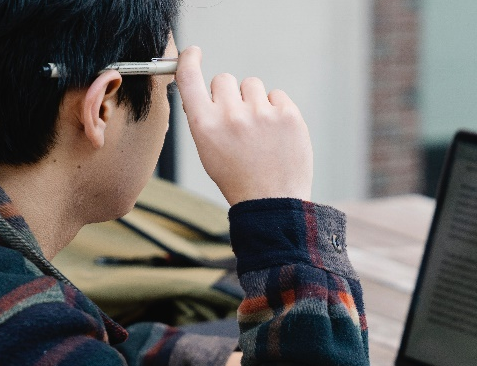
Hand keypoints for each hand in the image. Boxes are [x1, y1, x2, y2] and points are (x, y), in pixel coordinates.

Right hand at [175, 46, 312, 204]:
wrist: (272, 203)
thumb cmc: (238, 178)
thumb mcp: (208, 152)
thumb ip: (204, 120)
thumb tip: (203, 93)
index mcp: (205, 125)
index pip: (189, 78)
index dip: (188, 60)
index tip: (194, 52)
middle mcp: (231, 115)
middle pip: (225, 79)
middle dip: (230, 95)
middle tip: (239, 122)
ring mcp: (262, 113)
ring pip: (253, 85)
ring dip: (255, 101)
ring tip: (260, 131)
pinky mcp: (288, 114)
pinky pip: (277, 95)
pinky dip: (277, 110)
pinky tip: (276, 134)